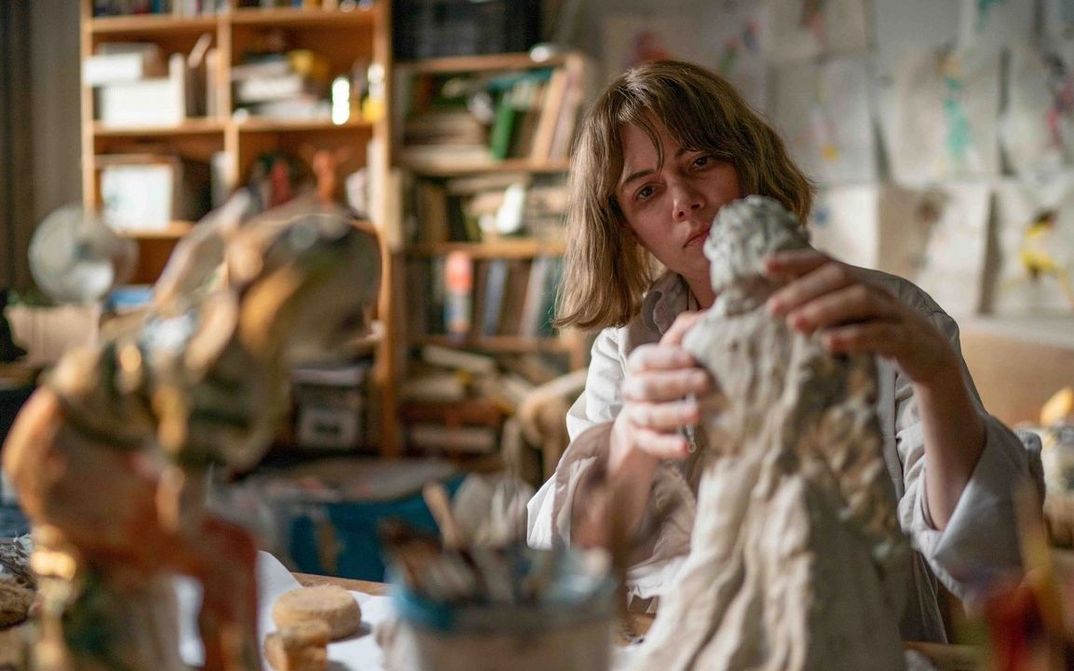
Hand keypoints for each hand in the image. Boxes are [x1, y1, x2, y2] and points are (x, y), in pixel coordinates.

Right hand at [610, 312, 710, 475]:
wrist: (643, 423)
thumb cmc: (667, 380)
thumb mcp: (674, 357)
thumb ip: (686, 334)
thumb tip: (710, 314)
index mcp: (639, 365)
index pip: (645, 358)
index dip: (667, 357)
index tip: (693, 357)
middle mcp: (632, 389)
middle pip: (648, 386)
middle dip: (676, 383)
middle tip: (706, 381)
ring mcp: (635, 416)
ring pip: (649, 415)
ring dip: (673, 414)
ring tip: (698, 413)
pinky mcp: (641, 441)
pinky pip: (651, 444)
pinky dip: (667, 446)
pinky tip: (685, 448)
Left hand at [763, 249, 957, 385]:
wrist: (929, 355)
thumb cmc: (876, 331)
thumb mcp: (846, 315)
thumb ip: (817, 304)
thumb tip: (774, 302)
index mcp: (857, 281)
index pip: (825, 261)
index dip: (796, 260)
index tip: (764, 266)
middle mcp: (876, 289)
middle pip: (840, 276)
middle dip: (803, 290)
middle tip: (772, 309)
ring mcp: (893, 311)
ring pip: (860, 300)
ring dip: (825, 310)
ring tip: (795, 325)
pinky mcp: (906, 338)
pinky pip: (881, 333)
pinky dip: (854, 337)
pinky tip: (829, 343)